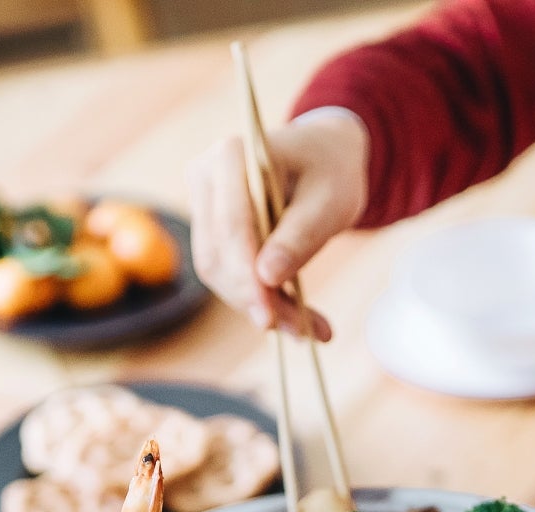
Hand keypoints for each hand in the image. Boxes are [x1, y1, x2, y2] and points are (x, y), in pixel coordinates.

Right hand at [187, 110, 368, 339]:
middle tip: (302, 332)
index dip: (248, 278)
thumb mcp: (331, 202)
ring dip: (256, 305)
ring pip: (216, 271)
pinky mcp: (208, 227)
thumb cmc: (331, 173)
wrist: (323, 156)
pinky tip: (291, 315)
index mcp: (233, 155)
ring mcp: (203, 202)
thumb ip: (300, 237)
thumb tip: (267, 278)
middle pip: (217, 255)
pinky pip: (224, 272)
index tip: (271, 319)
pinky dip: (257, 298)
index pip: (231, 227)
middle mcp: (206, 175)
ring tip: (306, 327)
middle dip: (255, 300)